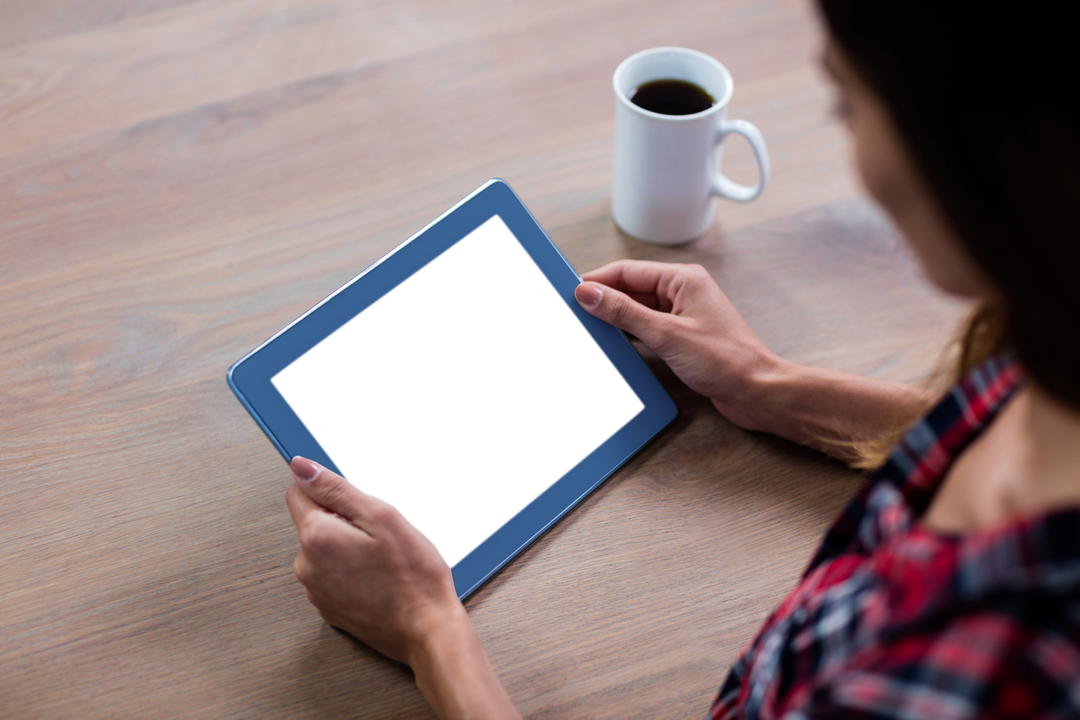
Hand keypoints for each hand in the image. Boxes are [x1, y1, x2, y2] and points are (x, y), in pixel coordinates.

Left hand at [285, 457, 461, 666]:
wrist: (427, 630)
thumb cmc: (413, 576)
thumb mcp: (382, 516)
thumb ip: (336, 488)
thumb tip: (300, 467)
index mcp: (317, 537)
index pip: (297, 492)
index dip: (327, 487)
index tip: (353, 497)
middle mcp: (307, 565)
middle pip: (314, 521)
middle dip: (343, 518)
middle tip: (379, 532)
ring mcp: (316, 590)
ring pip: (326, 549)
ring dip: (348, 545)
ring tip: (382, 557)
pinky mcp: (329, 607)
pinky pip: (333, 574)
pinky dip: (351, 570)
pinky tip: (379, 576)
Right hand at [575, 260, 779, 429]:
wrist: (756, 391)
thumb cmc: (726, 360)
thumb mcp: (665, 334)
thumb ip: (624, 312)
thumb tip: (590, 293)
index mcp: (683, 279)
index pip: (628, 271)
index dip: (597, 280)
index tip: (571, 291)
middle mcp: (683, 292)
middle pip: (631, 289)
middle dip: (603, 299)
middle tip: (575, 311)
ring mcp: (684, 315)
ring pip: (638, 309)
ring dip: (615, 318)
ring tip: (590, 328)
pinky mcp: (683, 337)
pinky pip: (647, 328)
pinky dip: (629, 333)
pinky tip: (615, 343)